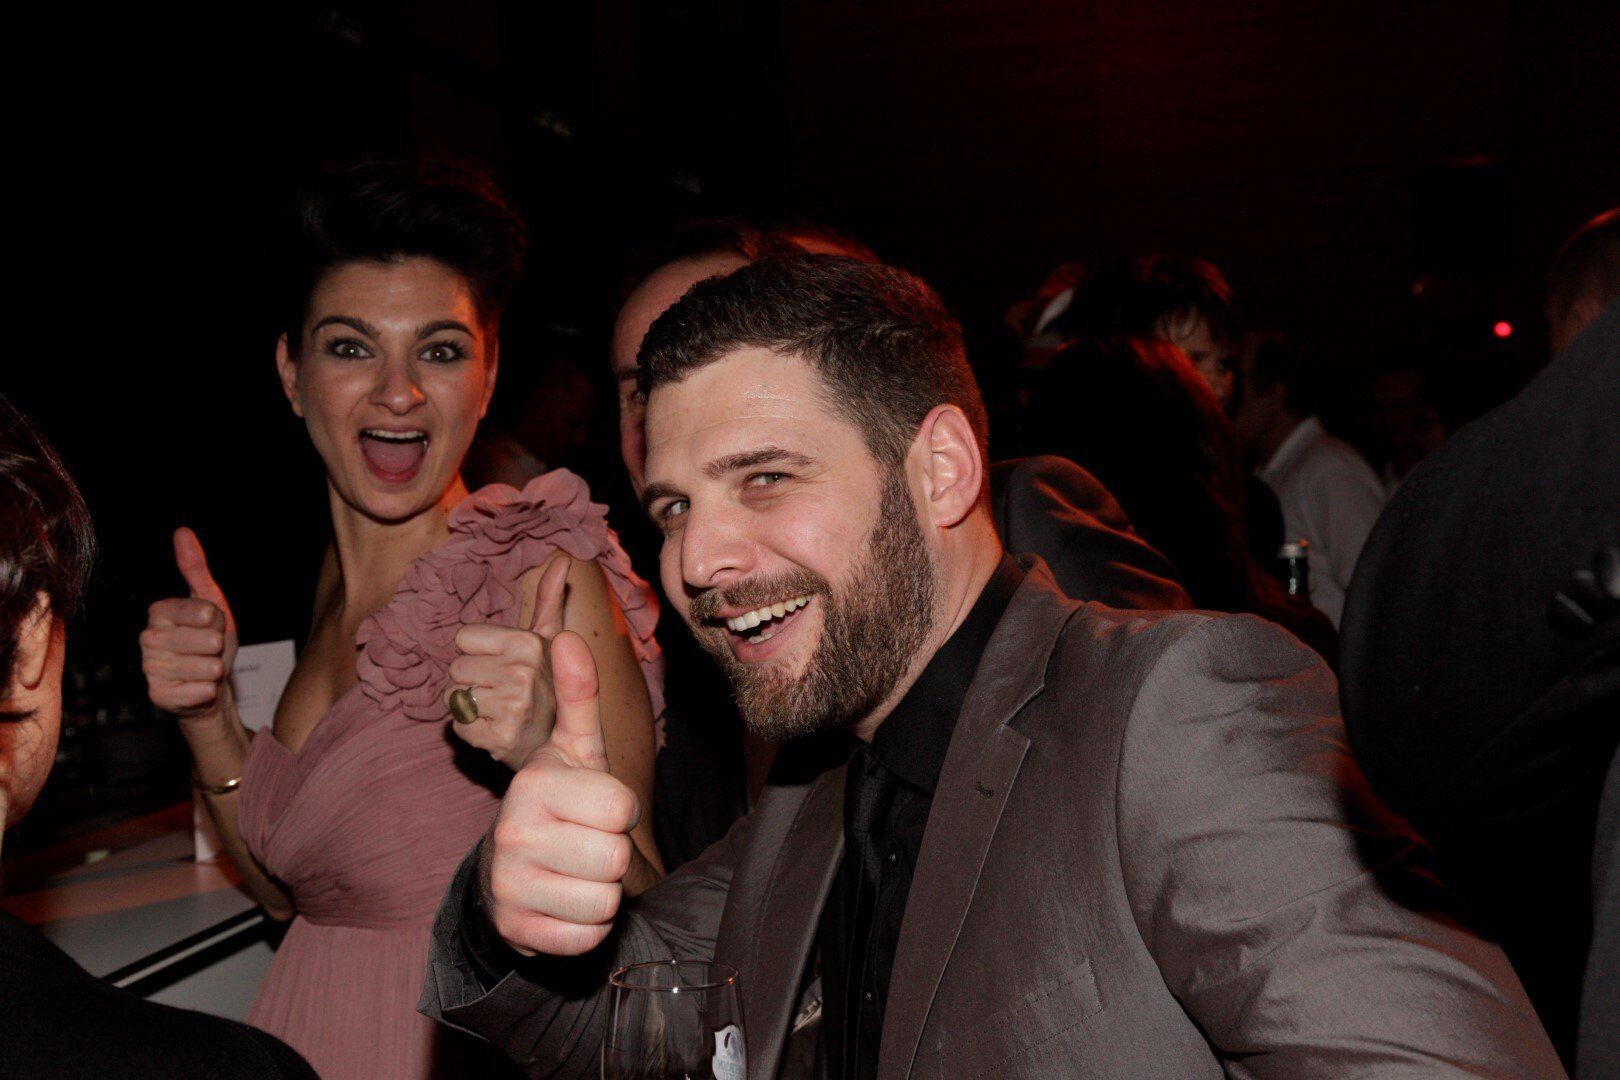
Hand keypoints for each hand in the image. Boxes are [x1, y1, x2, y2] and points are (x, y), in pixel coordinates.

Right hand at [141, 527, 237, 718]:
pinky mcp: (157, 696)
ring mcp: (150, 668)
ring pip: (202, 667)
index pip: (199, 611)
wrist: (210, 685)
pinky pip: (197, 692)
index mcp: (160, 612)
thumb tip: (182, 531)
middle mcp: (148, 638)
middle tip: (212, 649)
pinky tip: (202, 687)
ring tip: (208, 667)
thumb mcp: (211, 602)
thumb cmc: (210, 640)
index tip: (213, 623)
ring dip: (215, 668)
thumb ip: (196, 569)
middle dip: (219, 646)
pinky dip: (208, 690)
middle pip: (205, 640)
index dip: (215, 620)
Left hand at [446, 554, 571, 768]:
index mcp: (530, 643)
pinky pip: (457, 725)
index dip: (480, 652)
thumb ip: (549, 599)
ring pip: (452, 696)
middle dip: (472, 680)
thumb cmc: (546, 684)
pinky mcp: (498, 738)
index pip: (462, 637)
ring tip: (498, 710)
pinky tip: (495, 729)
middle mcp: (522, 673)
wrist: (560, 741)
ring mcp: (511, 707)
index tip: (505, 665)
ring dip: (470, 706)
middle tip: (502, 691)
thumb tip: (563, 558)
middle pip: (454, 667)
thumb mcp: (550, 640)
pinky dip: (471, 730)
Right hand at [481, 630, 638, 955]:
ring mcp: (510, 885)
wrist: (508, 872)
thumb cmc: (557, 803)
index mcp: (534, 782)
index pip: (620, 806)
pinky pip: (588, 937)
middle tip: (583, 842)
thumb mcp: (572, 749)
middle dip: (611, 853)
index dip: (617, 810)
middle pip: (615, 856)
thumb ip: (578, 695)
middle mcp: (513, 832)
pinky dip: (587, 927)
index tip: (591, 806)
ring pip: (606, 900)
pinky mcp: (516, 931)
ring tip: (574, 872)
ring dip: (602, 891)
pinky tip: (563, 903)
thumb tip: (570, 636)